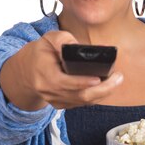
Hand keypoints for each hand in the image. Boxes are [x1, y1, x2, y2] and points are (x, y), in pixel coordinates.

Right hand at [0, 30, 122, 109]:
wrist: (26, 72)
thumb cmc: (41, 53)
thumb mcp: (48, 39)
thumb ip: (63, 39)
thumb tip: (80, 46)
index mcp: (44, 74)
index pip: (64, 82)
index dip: (82, 82)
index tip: (99, 78)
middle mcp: (49, 91)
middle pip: (78, 95)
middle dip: (102, 89)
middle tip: (118, 78)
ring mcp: (55, 100)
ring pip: (83, 102)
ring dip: (102, 93)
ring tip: (116, 80)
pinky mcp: (62, 105)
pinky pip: (81, 103)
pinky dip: (96, 96)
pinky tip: (106, 87)